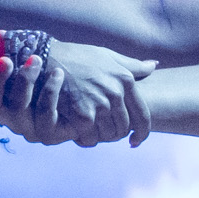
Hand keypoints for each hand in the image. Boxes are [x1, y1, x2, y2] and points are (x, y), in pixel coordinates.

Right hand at [0, 34, 153, 145]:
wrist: (45, 58)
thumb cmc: (76, 57)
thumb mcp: (106, 56)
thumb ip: (131, 65)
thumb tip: (153, 66)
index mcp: (125, 79)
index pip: (143, 116)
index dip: (141, 133)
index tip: (134, 142)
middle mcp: (116, 92)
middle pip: (123, 129)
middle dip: (113, 134)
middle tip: (99, 131)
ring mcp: (101, 104)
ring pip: (107, 136)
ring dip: (96, 136)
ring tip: (85, 129)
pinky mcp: (84, 115)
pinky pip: (89, 138)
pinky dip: (82, 137)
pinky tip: (74, 130)